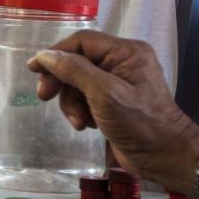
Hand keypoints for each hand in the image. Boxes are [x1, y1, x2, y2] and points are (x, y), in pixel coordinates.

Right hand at [26, 30, 198, 187]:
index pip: (82, 41)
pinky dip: (80, 110)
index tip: (34, 70)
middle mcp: (123, 62)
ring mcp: (119, 83)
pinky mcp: (114, 102)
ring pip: (78, 82)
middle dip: (62, 82)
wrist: (165, 157)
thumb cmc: (139, 123)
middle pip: (77, 62)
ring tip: (79, 122)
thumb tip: (45, 55)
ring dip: (71, 102)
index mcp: (126, 52)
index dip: (55, 53)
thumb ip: (74, 70)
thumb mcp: (104, 93)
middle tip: (45, 97)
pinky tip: (86, 125)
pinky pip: (86, 97)